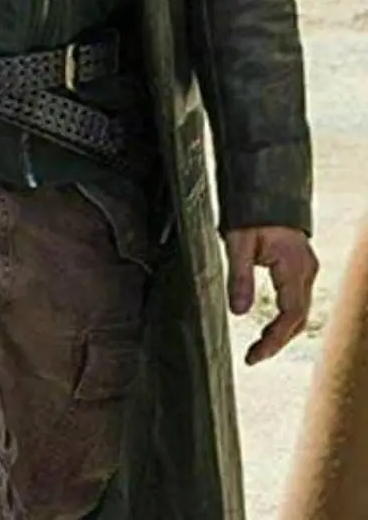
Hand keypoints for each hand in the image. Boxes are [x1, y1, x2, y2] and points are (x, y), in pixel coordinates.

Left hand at [225, 225, 318, 366]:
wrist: (265, 188)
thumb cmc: (252, 211)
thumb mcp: (238, 242)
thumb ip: (239, 278)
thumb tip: (238, 312)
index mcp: (294, 267)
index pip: (290, 316)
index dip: (273, 341)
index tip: (253, 357)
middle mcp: (306, 270)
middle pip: (299, 318)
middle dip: (277, 341)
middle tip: (254, 356)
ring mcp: (306, 267)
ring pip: (300, 310)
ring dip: (282, 331)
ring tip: (259, 345)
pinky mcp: (300, 265)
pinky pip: (298, 299)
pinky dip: (285, 317)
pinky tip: (270, 324)